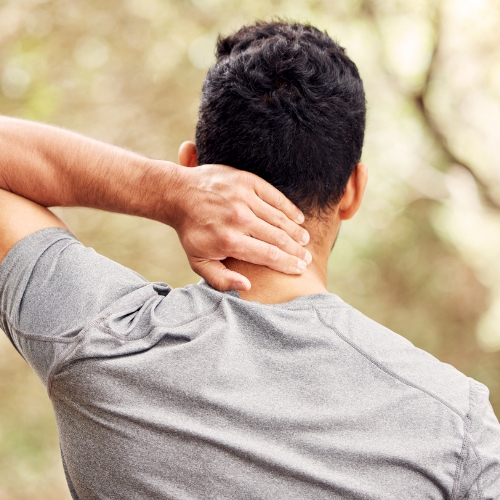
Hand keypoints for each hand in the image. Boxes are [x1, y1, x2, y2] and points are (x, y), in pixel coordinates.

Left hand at [171, 164, 310, 290]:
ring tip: (305, 240)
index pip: (268, 255)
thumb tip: (247, 286)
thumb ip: (221, 279)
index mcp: (229, 241)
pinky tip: (298, 218)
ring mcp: (243, 198)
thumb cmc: (191, 232)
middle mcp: (239, 219)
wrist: (179, 195)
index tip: (299, 269)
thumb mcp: (199, 262)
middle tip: (306, 258)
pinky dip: (289, 208)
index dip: (287, 264)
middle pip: (278, 238)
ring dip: (295, 231)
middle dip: (296, 250)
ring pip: (279, 218)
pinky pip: (274, 196)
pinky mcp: (246, 181)